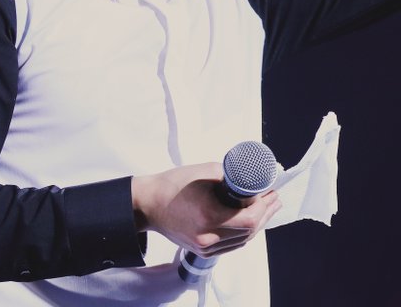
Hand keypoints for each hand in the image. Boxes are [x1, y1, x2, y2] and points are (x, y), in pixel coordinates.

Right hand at [131, 162, 280, 256]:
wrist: (149, 204)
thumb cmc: (173, 184)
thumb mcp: (204, 171)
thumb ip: (230, 177)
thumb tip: (252, 180)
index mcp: (208, 216)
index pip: (249, 219)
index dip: (264, 206)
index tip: (270, 192)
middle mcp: (207, 237)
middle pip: (249, 232)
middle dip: (266, 214)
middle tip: (274, 198)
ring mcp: (205, 248)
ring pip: (242, 240)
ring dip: (258, 224)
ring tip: (268, 209)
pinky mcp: (202, 251)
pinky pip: (231, 245)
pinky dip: (244, 233)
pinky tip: (251, 222)